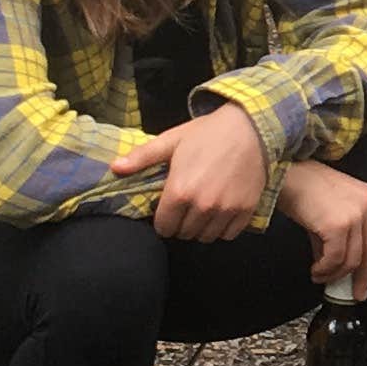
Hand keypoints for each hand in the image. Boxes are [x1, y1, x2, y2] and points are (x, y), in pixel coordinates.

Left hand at [111, 105, 266, 240]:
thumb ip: (142, 157)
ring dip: (201, 228)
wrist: (252, 127)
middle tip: (186, 206)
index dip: (163, 219)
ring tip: (202, 209)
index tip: (169, 208)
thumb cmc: (208, 133)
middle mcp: (202, 206)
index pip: (163, 227)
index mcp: (179, 191)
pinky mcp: (245, 211)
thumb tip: (113, 168)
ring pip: (206, 237)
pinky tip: (220, 211)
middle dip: (181, 223)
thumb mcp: (172, 140)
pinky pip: (228, 234)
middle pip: (184, 234)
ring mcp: (225, 210)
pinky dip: (222, 228)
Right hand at [277, 158, 366, 294]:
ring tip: (321, 276)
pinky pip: (335, 259)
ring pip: (352, 260)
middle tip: (353, 293)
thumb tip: (335, 264)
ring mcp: (354, 215)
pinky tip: (316, 270)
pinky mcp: (337, 224)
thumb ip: (337, 236)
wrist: (285, 173)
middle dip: (361, 277)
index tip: (364, 281)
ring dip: (335, 275)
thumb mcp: (328, 210)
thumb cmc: (303, 186)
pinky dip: (325, 270)